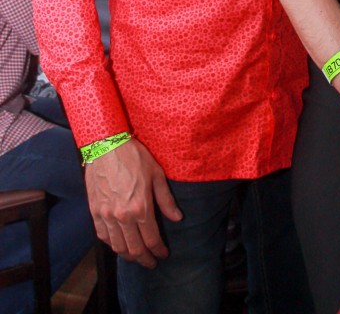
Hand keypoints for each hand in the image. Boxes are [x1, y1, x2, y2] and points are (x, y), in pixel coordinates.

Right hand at [85, 137, 182, 266]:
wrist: (106, 145)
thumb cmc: (134, 157)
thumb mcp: (156, 174)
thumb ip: (166, 200)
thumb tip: (177, 217)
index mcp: (141, 207)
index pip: (152, 239)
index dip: (159, 250)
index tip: (163, 254)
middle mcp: (122, 216)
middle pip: (134, 248)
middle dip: (144, 259)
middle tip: (151, 263)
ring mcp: (107, 215)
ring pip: (117, 246)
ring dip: (128, 255)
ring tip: (136, 257)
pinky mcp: (95, 211)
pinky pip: (102, 236)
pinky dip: (111, 245)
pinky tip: (118, 245)